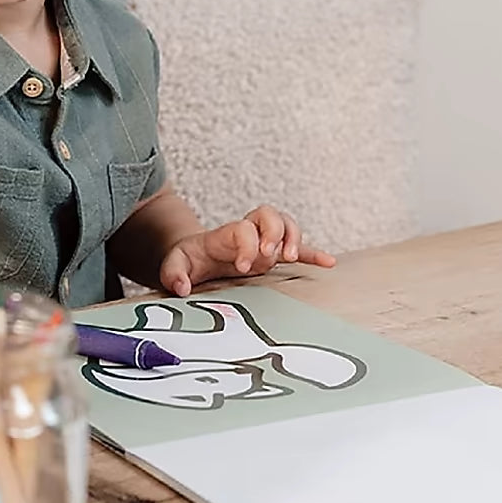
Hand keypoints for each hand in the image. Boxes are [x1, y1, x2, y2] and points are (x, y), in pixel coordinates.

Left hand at [158, 205, 334, 297]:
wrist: (195, 255)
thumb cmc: (188, 260)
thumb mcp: (174, 265)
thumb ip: (174, 274)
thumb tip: (181, 288)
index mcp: (225, 234)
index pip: (242, 228)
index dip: (247, 244)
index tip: (242, 267)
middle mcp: (247, 231)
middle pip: (269, 215)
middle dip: (273, 232)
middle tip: (269, 254)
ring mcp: (262, 240)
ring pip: (286, 223)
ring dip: (293, 237)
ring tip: (290, 256)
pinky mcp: (272, 253)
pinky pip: (297, 248)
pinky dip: (312, 253)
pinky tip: (327, 262)